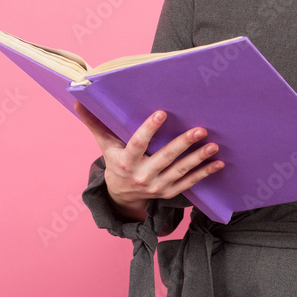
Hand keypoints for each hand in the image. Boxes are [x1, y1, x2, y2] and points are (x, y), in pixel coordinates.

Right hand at [75, 101, 223, 209]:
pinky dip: (204, 173)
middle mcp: (142, 176)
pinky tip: (218, 162)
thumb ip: (95, 123)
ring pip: (180, 171)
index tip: (162, 113)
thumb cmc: (116, 162)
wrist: (120, 196)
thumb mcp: (105, 145)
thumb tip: (78, 99)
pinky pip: (189, 183)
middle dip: (183, 144)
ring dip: (198, 159)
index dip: (149, 129)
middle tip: (200, 130)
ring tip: (213, 145)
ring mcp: (156, 186)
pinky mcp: (169, 193)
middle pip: (164, 158)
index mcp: (125, 162)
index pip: (138, 143)